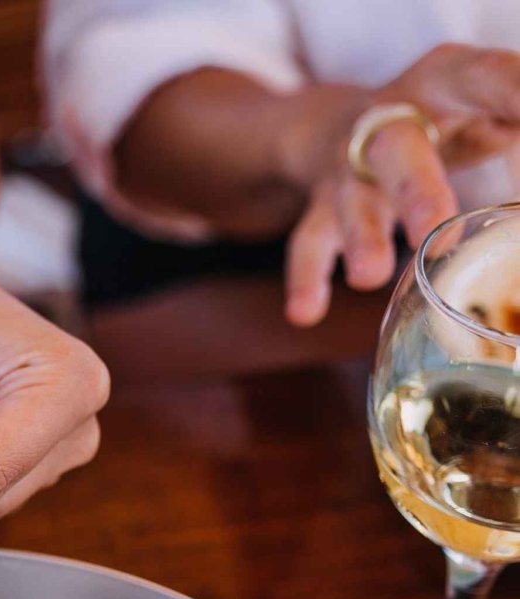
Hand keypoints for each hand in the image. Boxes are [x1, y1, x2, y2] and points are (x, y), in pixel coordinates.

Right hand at [286, 45, 519, 326]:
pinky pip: (310, 241)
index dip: (513, 98)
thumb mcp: (489, 104)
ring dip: (361, 237)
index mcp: (448, 80)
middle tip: (435, 229)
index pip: (489, 80)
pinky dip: (306, 277)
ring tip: (369, 276)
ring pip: (351, 200)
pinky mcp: (324, 206)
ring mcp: (350, 166)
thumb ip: (516, 123)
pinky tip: (306, 311)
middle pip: (398, 150)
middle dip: (416, 190)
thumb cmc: (445, 117)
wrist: (344, 123)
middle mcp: (389, 119)